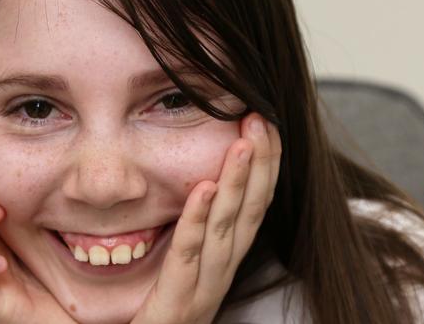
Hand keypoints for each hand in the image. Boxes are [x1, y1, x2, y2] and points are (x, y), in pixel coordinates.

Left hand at [131, 113, 280, 323]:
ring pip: (226, 229)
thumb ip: (191, 233)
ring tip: (243, 141)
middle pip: (250, 212)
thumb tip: (196, 184)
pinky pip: (188, 255)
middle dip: (259, 164)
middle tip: (260, 119)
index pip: (252, 207)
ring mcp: (203, 289)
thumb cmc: (159, 314)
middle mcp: (221, 273)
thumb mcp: (181, 269)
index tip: (263, 125)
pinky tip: (203, 187)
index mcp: (224, 261)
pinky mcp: (176, 304)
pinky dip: (197, 221)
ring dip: (238, 183)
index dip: (263, 167)